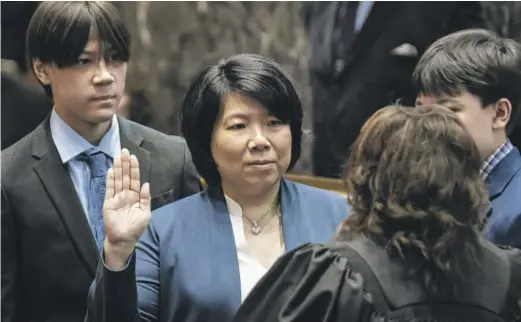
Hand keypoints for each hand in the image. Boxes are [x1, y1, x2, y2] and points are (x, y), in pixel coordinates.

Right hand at [103, 149, 150, 266]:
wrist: (124, 239)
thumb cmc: (136, 228)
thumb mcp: (145, 213)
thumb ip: (145, 199)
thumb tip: (146, 184)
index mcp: (136, 196)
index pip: (135, 179)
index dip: (134, 169)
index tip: (133, 157)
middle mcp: (126, 195)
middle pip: (125, 176)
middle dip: (125, 164)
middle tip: (124, 150)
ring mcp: (116, 198)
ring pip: (118, 180)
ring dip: (118, 168)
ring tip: (118, 156)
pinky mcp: (108, 202)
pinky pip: (109, 189)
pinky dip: (110, 180)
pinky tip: (111, 170)